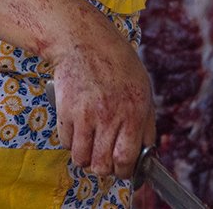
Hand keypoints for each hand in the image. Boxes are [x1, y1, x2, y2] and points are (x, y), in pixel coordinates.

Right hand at [48, 7, 154, 180]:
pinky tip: (78, 129)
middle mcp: (110, 115)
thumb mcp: (143, 88)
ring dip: (86, 158)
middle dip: (104, 169)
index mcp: (134, 111)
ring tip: (90, 146)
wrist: (84, 41)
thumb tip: (147, 154)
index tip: (123, 170)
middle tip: (105, 161)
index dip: (125, 171)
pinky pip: (66, 143)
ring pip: (82, 159)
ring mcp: (85, 115)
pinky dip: (71, 142)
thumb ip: (146, 123)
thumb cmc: (117, 64)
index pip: (127, 159)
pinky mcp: (65, 111)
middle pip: (103, 166)